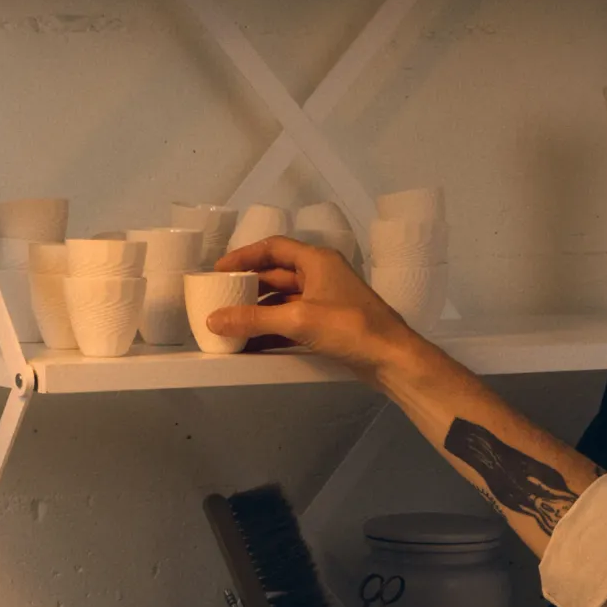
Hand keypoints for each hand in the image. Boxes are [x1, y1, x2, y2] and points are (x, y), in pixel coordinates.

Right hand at [208, 237, 423, 380]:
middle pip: (276, 274)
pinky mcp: (329, 324)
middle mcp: (321, 274)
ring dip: (259, 311)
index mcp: (317, 260)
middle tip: (220, 298)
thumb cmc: (350, 327)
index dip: (244, 256)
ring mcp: (326, 300)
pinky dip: (273, 329)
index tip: (219, 270)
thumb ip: (254, 319)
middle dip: (248, 287)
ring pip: (284, 299)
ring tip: (231, 323)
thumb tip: (214, 319)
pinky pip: (293, 320)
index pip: (273, 247)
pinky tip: (253, 342)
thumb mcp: (298, 320)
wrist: (392, 358)